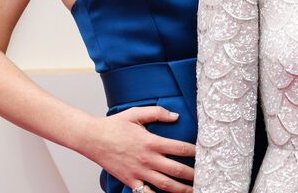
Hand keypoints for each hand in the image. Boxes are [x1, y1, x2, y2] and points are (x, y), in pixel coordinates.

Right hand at [80, 106, 195, 192]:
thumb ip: (157, 112)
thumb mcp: (136, 113)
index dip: (195, 151)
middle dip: (193, 174)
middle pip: (176, 169)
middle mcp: (148, 159)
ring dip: (181, 189)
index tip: (205, 154)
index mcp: (152, 142)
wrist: (92, 139)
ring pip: (165, 184)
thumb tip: (176, 116)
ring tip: (194, 189)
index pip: (180, 148)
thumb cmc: (114, 126)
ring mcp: (139, 172)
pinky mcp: (130, 181)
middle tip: (205, 175)